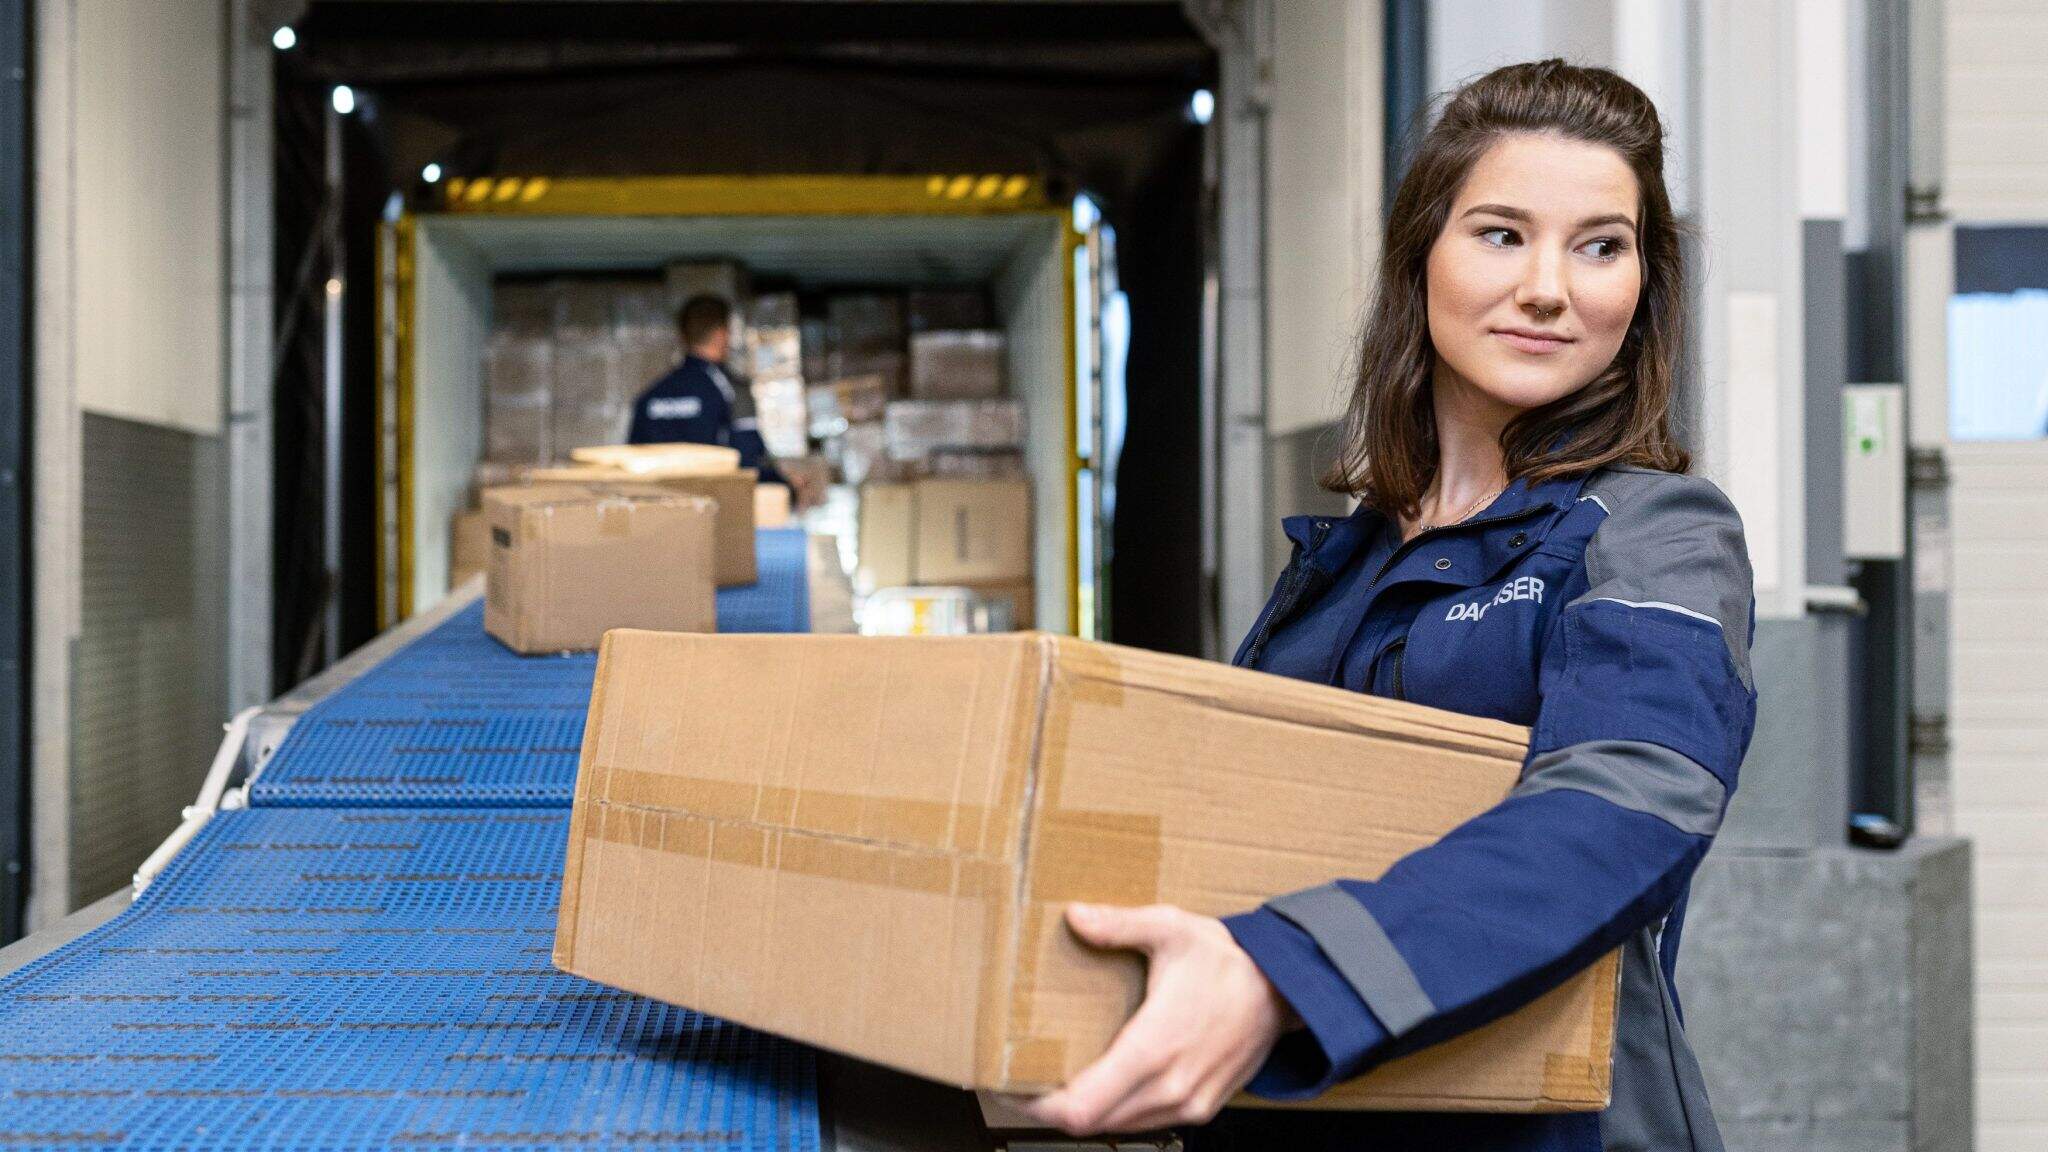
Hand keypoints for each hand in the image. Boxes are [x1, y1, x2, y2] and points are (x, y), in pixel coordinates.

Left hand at [1024, 903, 1291, 1136]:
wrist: (1285, 992)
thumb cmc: (1227, 960)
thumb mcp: (1171, 928)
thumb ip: (1120, 924)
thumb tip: (1074, 916)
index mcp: (1154, 1048)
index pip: (1081, 1107)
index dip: (1037, 1106)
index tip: (1010, 1086)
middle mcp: (1170, 1087)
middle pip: (1090, 1122)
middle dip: (1049, 1107)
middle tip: (1021, 1078)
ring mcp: (1188, 1104)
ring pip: (1116, 1126)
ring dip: (1083, 1110)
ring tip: (1052, 1080)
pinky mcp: (1199, 1108)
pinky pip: (1143, 1122)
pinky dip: (1114, 1110)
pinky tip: (1098, 1082)